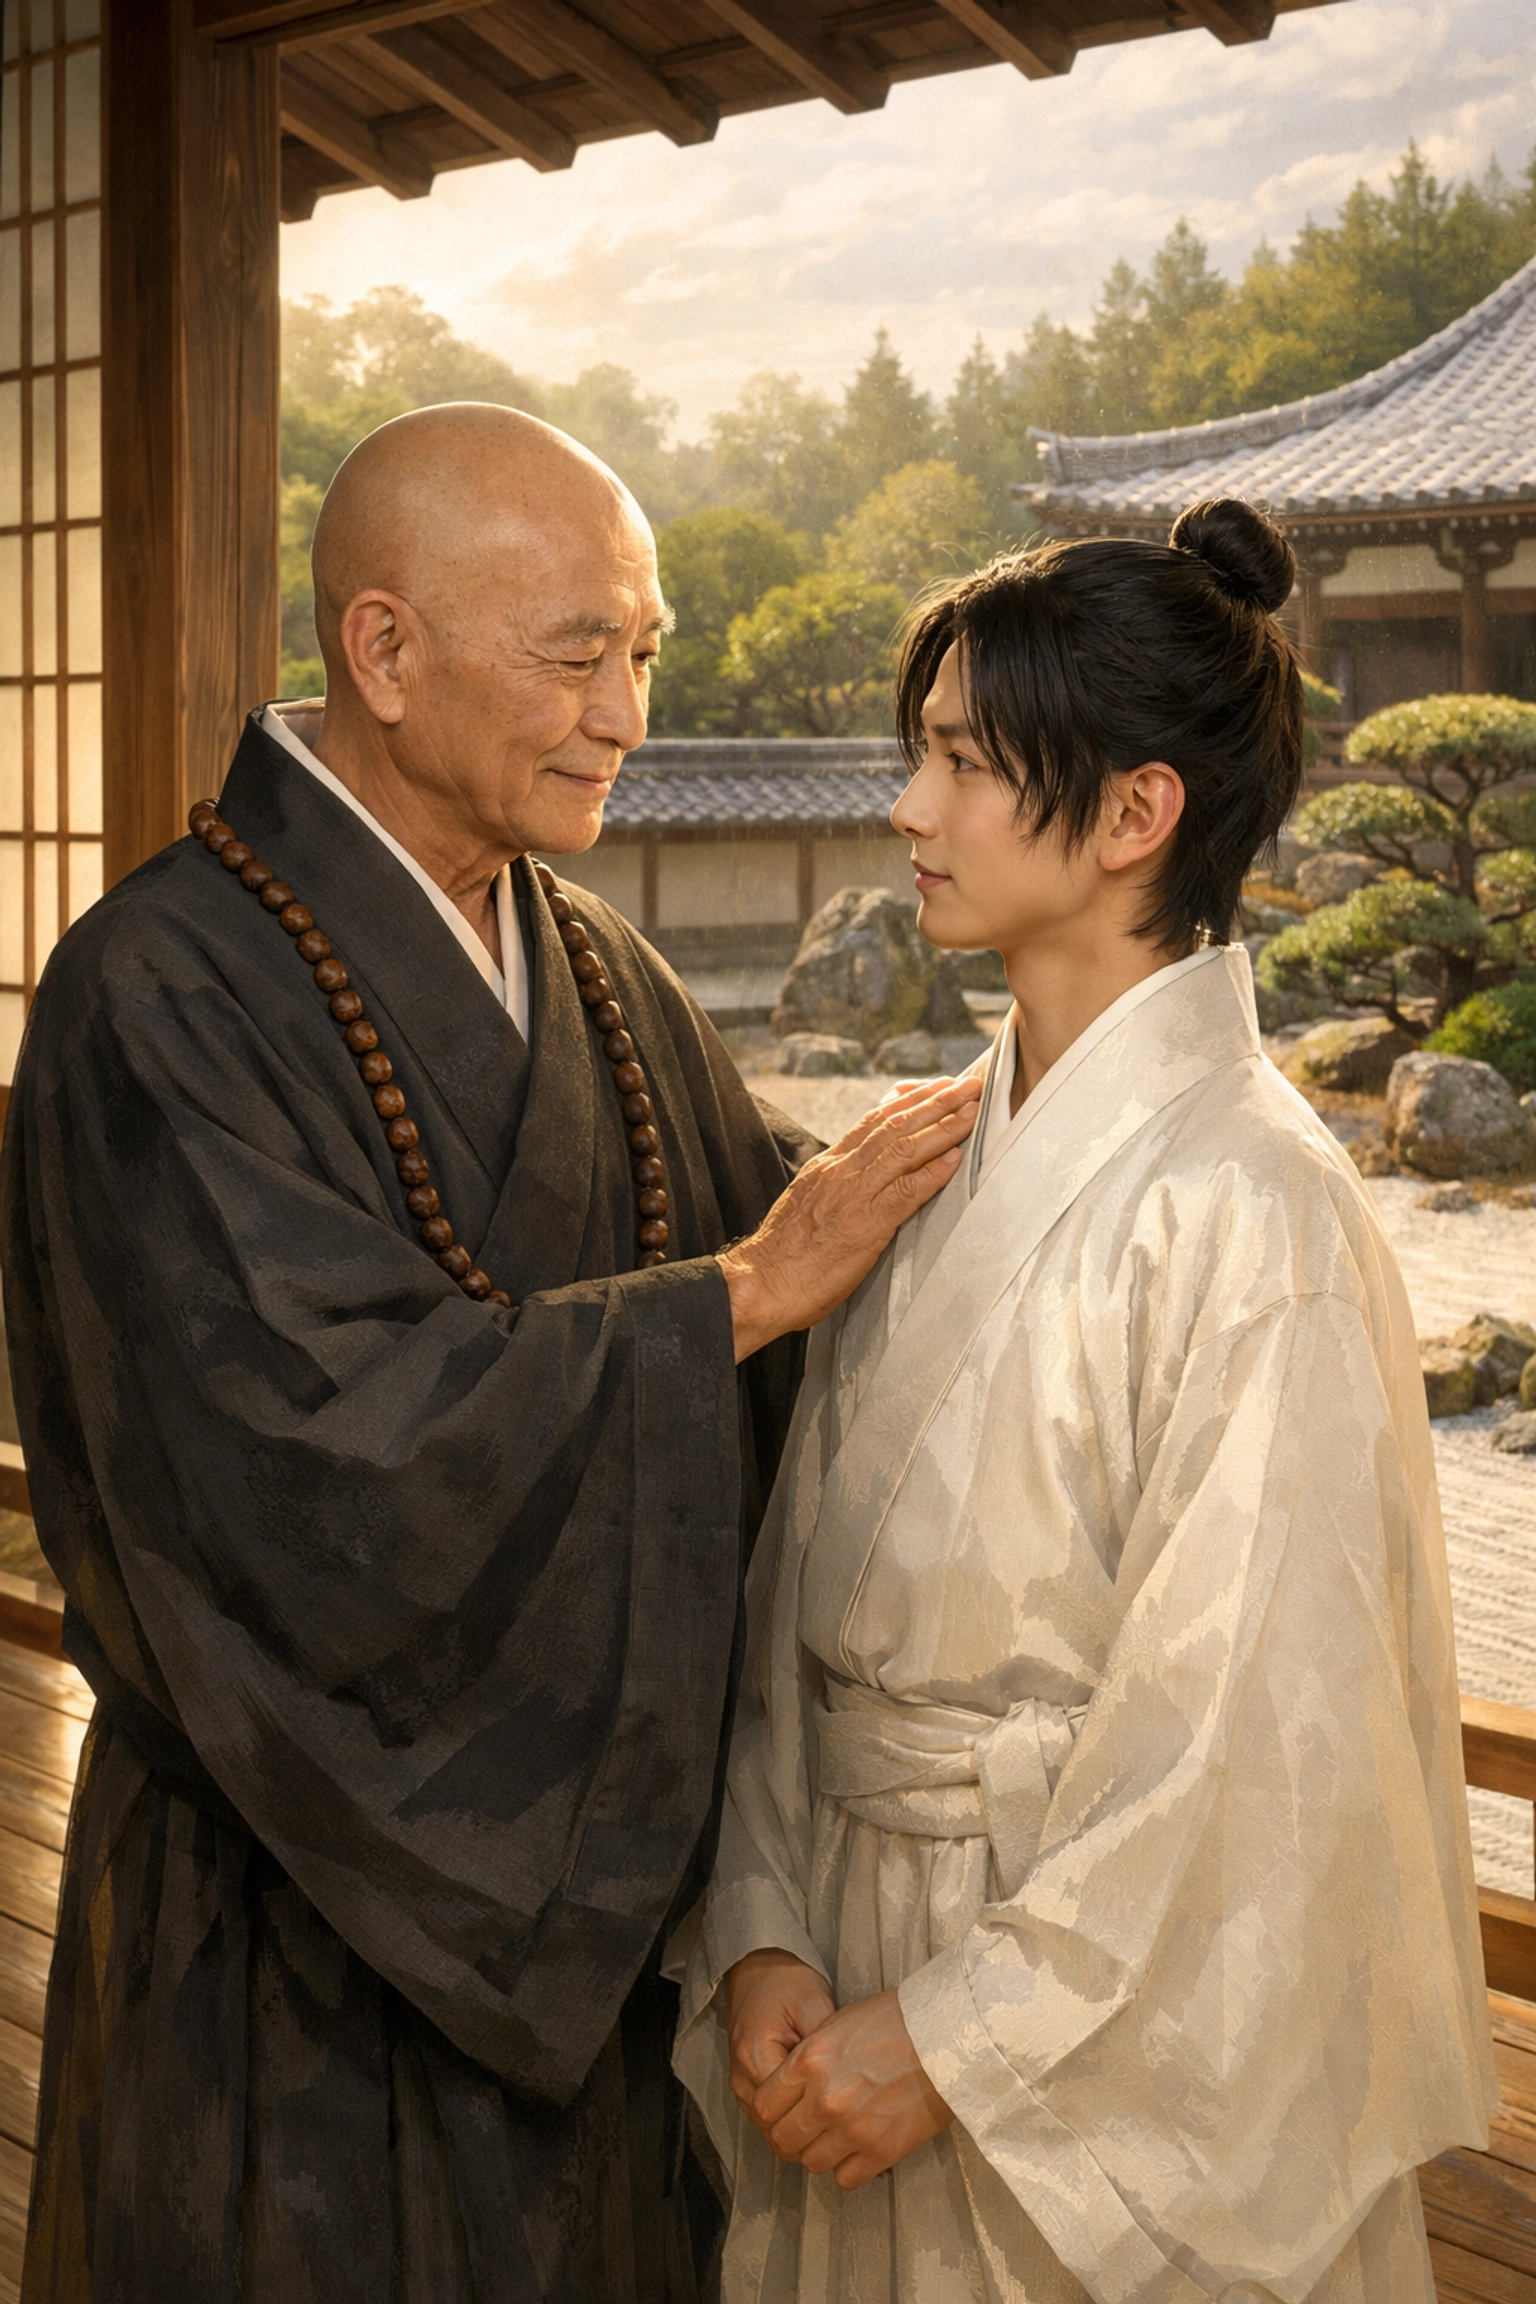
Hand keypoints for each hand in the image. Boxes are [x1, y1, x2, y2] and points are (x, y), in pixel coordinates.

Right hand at [722, 1078, 979, 1360]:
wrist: (759, 1283)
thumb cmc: (785, 1252)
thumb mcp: (809, 1200)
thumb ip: (837, 1181)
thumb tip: (863, 1168)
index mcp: (828, 1164)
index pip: (874, 1119)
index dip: (909, 1099)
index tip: (937, 1085)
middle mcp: (841, 1171)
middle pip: (895, 1124)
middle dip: (936, 1100)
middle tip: (969, 1084)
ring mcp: (853, 1195)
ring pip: (904, 1148)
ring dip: (944, 1126)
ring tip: (972, 1110)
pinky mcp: (865, 1225)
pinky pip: (906, 1192)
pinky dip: (933, 1172)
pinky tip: (956, 1158)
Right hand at [726, 1949, 836, 2118]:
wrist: (760, 1972)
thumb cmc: (788, 1984)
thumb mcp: (814, 2004)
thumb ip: (825, 2045)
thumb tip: (847, 2082)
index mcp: (755, 2054)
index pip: (783, 2109)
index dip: (815, 2112)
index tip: (841, 2104)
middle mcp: (741, 2075)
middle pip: (774, 2126)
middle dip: (808, 2127)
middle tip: (840, 2116)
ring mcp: (739, 2084)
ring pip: (768, 2129)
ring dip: (797, 2126)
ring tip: (828, 2113)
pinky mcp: (745, 2087)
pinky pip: (765, 2119)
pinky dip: (788, 2119)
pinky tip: (812, 2107)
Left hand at [750, 1986, 953, 2190]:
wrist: (945, 2036)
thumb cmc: (895, 2020)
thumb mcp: (839, 2023)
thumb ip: (809, 2057)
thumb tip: (794, 2084)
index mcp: (809, 2061)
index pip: (764, 2104)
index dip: (772, 2109)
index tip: (784, 2109)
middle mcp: (824, 2098)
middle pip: (784, 2139)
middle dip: (792, 2135)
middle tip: (809, 2128)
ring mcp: (852, 2128)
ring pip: (812, 2163)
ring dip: (820, 2152)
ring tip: (837, 2137)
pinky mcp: (881, 2150)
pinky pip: (845, 2178)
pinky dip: (848, 2168)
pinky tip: (859, 2149)